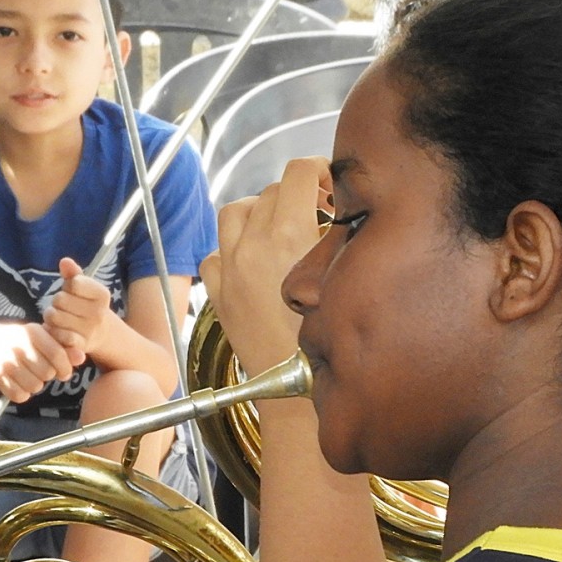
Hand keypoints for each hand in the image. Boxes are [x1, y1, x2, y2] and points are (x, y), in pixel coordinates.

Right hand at [0, 320, 76, 403]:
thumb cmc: (22, 342)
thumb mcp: (42, 338)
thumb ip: (64, 347)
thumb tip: (81, 358)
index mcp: (32, 332)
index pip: (58, 354)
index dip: (65, 368)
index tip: (64, 373)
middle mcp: (17, 345)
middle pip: (48, 373)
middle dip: (48, 375)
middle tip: (40, 370)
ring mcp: (5, 361)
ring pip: (35, 387)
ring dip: (35, 385)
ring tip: (28, 375)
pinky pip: (20, 395)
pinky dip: (22, 393)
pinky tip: (17, 382)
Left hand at [43, 257, 112, 360]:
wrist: (101, 334)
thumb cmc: (86, 306)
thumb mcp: (84, 288)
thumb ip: (73, 274)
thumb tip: (64, 261)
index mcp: (102, 294)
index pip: (73, 283)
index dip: (67, 286)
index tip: (72, 292)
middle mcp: (99, 312)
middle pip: (59, 299)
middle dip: (56, 302)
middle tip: (61, 308)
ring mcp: (90, 330)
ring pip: (54, 317)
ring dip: (50, 317)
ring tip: (57, 318)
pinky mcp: (80, 345)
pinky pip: (57, 335)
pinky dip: (53, 332)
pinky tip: (57, 330)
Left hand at [201, 157, 332, 376]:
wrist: (299, 392)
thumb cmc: (330, 340)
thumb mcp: (345, 275)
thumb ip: (342, 234)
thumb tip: (343, 208)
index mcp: (288, 234)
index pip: (299, 172)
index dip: (319, 169)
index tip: (331, 184)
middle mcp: (252, 246)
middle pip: (271, 191)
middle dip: (296, 194)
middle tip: (318, 211)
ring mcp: (231, 270)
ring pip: (234, 213)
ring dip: (258, 211)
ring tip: (280, 227)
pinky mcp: (219, 295)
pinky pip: (216, 253)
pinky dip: (232, 248)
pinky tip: (254, 261)